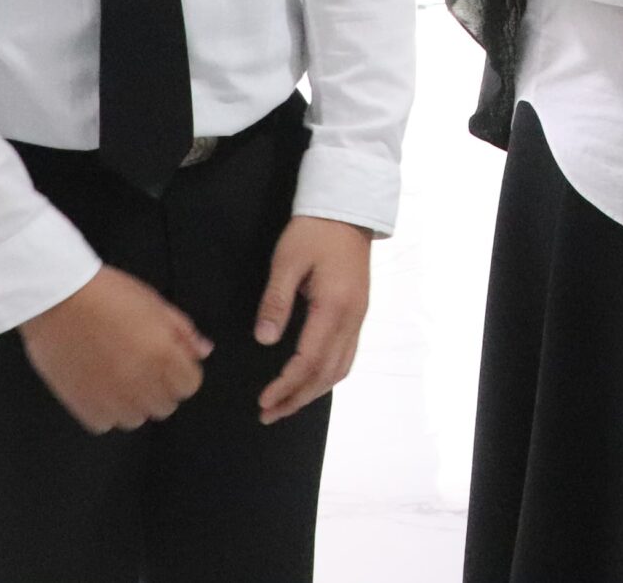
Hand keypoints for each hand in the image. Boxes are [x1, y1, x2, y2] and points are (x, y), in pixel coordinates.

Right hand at [18, 266, 210, 433]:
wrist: (58, 299)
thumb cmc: (108, 294)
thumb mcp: (155, 304)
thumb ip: (183, 332)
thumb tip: (203, 351)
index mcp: (164, 356)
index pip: (189, 385)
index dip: (181, 372)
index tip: (168, 362)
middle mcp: (142, 383)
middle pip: (165, 405)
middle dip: (159, 387)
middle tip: (140, 364)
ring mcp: (112, 398)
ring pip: (136, 418)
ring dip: (132, 402)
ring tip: (117, 374)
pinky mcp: (83, 406)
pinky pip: (105, 423)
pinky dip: (104, 410)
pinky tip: (97, 385)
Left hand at [255, 215, 374, 423]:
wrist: (347, 209)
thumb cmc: (313, 232)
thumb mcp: (286, 261)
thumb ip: (276, 302)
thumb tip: (265, 340)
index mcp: (333, 307)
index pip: (309, 360)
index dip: (287, 385)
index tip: (264, 400)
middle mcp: (352, 318)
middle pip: (328, 373)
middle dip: (298, 398)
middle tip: (269, 414)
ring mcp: (359, 317)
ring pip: (341, 367)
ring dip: (314, 391)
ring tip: (287, 404)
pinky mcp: (358, 312)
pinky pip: (347, 354)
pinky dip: (328, 375)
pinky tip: (311, 380)